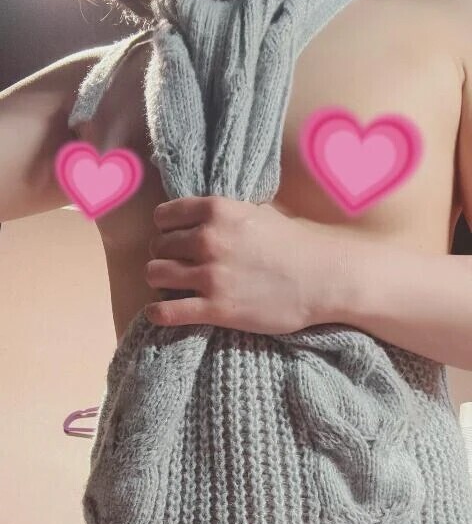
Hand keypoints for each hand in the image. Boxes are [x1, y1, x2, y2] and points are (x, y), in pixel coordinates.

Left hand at [143, 195, 327, 333]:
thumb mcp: (259, 214)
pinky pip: (166, 311)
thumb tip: (208, 219)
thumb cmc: (297, 246)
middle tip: (177, 266)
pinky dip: (157, 312)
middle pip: (158, 246)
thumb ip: (227, 216)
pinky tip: (158, 312)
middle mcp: (208, 240)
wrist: (324, 279)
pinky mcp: (215, 309)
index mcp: (217, 211)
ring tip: (172, 287)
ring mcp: (210, 275)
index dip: (166, 229)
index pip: (164, 216)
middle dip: (165, 256)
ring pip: (155, 275)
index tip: (173, 239)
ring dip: (160, 281)